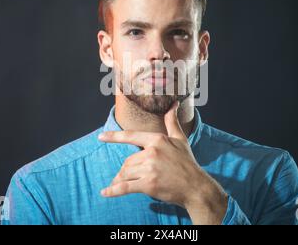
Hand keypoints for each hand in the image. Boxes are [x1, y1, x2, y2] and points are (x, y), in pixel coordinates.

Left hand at [98, 101, 228, 223]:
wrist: (196, 187)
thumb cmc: (187, 162)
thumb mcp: (180, 139)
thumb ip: (172, 122)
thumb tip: (173, 104)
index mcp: (157, 140)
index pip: (131, 136)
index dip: (114, 136)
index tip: (101, 137)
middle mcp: (152, 153)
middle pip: (128, 160)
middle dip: (126, 169)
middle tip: (129, 176)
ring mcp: (150, 169)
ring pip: (125, 173)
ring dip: (120, 179)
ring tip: (120, 184)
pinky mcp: (148, 185)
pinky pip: (125, 187)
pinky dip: (113, 191)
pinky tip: (105, 192)